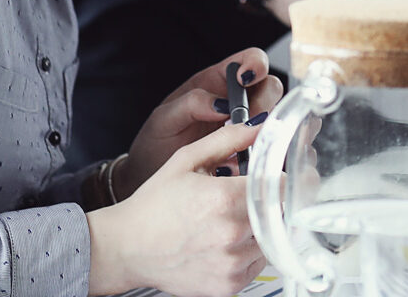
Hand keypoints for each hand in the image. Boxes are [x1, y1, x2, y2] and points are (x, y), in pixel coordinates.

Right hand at [87, 120, 265, 296]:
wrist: (126, 247)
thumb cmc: (154, 205)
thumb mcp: (188, 159)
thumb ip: (229, 139)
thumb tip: (260, 127)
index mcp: (224, 199)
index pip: (280, 185)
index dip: (280, 177)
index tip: (275, 175)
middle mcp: (231, 234)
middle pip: (279, 211)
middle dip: (270, 200)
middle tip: (252, 196)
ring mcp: (230, 264)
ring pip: (271, 238)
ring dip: (262, 226)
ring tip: (233, 219)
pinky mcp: (227, 286)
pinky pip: (257, 263)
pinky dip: (251, 251)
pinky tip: (229, 241)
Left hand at [118, 48, 282, 196]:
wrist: (150, 176)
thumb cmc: (155, 141)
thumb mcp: (163, 119)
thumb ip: (190, 103)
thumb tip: (220, 104)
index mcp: (217, 81)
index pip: (251, 59)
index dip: (256, 64)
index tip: (245, 79)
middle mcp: (236, 99)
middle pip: (270, 87)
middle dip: (262, 102)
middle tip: (244, 121)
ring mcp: (243, 125)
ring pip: (272, 115)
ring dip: (262, 129)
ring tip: (239, 145)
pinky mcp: (245, 151)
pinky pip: (264, 146)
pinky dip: (259, 152)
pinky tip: (238, 163)